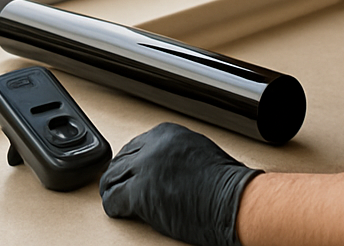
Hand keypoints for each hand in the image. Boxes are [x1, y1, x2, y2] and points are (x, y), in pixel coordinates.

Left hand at [98, 122, 262, 245]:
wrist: (231, 199)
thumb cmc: (224, 181)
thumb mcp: (196, 150)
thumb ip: (174, 153)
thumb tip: (164, 165)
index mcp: (165, 133)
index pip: (135, 145)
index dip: (129, 162)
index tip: (127, 171)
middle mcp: (152, 146)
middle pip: (122, 159)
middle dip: (117, 173)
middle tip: (114, 185)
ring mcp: (144, 168)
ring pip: (113, 177)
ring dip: (111, 188)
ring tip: (111, 197)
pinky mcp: (140, 193)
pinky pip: (115, 199)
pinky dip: (113, 206)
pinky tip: (117, 210)